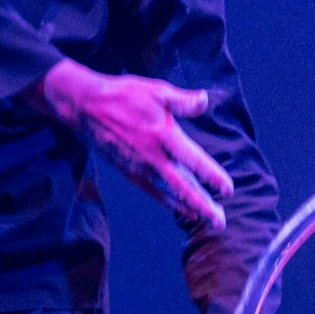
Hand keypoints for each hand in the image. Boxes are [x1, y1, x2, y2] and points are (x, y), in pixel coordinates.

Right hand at [31, 59, 232, 230]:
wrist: (86, 108)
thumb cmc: (124, 96)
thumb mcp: (156, 91)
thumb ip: (182, 100)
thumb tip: (205, 100)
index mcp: (163, 134)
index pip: (193, 160)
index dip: (211, 176)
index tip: (228, 189)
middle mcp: (153, 156)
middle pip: (182, 187)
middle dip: (203, 206)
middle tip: (220, 222)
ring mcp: (140, 167)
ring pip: (169, 194)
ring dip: (190, 208)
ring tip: (209, 221)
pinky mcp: (129, 172)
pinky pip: (153, 192)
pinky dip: (170, 203)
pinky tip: (184, 210)